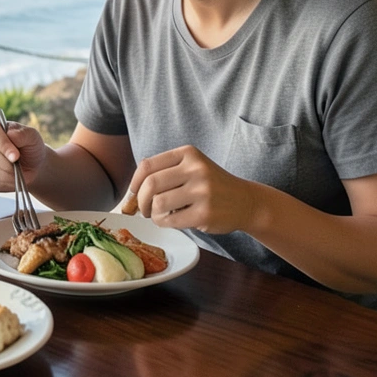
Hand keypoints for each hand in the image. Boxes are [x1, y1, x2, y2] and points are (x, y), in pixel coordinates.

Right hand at [0, 117, 47, 192]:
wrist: (32, 165)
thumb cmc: (30, 147)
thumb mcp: (32, 136)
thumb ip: (23, 133)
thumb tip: (11, 135)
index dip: (1, 143)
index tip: (15, 156)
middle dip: (6, 162)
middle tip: (20, 167)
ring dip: (7, 175)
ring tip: (18, 173)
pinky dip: (4, 183)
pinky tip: (13, 179)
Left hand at [129, 145, 260, 234]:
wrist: (245, 201)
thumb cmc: (211, 186)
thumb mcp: (192, 167)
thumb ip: (164, 173)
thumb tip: (131, 193)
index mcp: (188, 153)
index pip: (147, 165)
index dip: (134, 182)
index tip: (133, 193)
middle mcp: (196, 169)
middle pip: (150, 185)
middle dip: (141, 201)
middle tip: (144, 209)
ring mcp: (202, 191)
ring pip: (158, 204)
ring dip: (152, 214)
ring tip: (159, 215)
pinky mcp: (205, 213)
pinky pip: (170, 220)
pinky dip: (163, 223)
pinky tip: (170, 221)